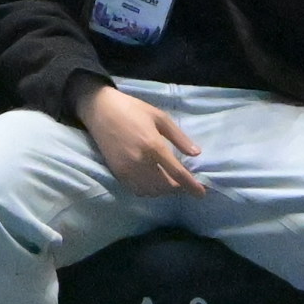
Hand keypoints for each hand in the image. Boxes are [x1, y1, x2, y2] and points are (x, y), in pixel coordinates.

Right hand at [87, 86, 204, 193]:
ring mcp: (127, 170)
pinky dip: (149, 190)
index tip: (202, 193)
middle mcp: (140, 162)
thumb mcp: (160, 117)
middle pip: (165, 186)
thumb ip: (179, 137)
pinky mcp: (117, 173)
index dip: (191, 186)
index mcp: (153, 146)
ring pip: (151, 191)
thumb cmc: (133, 110)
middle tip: (185, 182)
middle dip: (178, 188)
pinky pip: (137, 190)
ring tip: (171, 182)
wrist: (101, 110)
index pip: (177, 174)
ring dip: (164, 190)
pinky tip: (153, 182)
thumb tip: (196, 154)